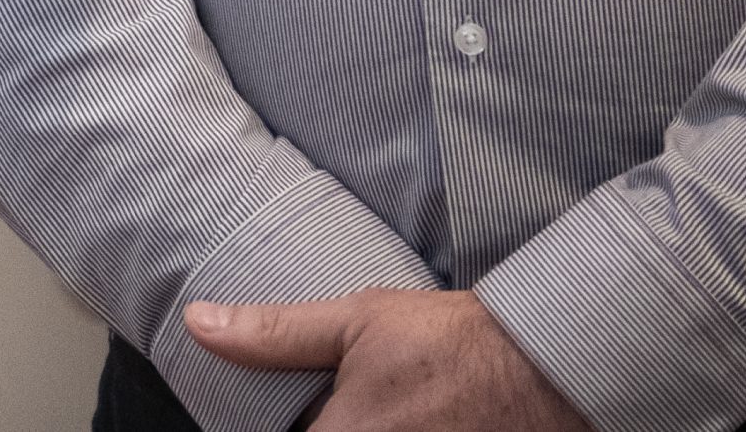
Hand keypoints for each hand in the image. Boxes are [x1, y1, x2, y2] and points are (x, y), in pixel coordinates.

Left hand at [187, 290, 590, 431]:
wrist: (544, 364)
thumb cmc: (450, 342)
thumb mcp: (356, 323)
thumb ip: (274, 336)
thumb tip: (200, 324)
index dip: (284, 426)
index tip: (293, 414)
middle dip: (322, 426)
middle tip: (344, 404)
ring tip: (383, 410)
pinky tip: (406, 422)